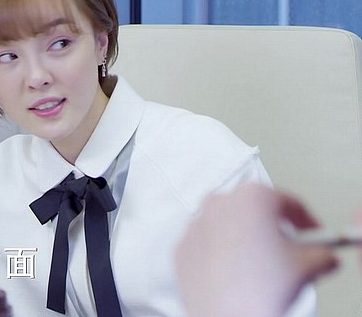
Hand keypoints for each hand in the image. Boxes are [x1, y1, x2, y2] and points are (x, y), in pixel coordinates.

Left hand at [175, 183, 337, 316]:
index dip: (307, 221)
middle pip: (254, 210)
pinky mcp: (181, 248)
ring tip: (260, 265)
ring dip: (243, 239)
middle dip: (271, 227)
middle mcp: (219, 204)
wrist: (227, 316)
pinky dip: (220, 254)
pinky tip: (234, 273)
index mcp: (252, 197)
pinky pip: (206, 245)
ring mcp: (195, 225)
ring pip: (227, 225)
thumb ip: (321, 251)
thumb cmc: (261, 288)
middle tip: (287, 249)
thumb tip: (320, 255)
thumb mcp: (310, 264)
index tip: (313, 233)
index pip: (289, 203)